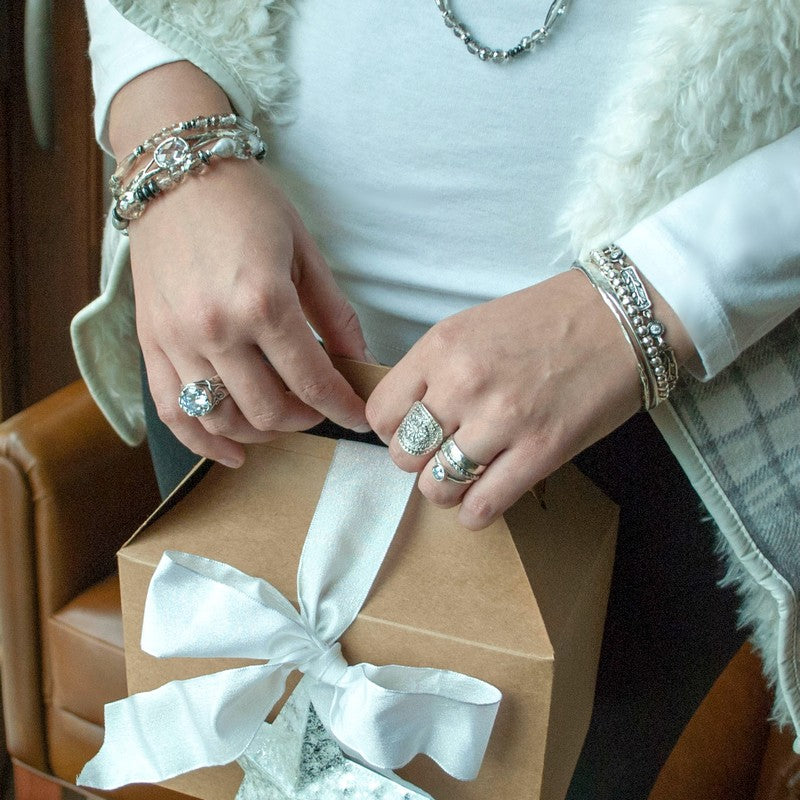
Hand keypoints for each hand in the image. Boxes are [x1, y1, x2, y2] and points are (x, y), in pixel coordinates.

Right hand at [131, 158, 371, 466]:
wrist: (174, 171)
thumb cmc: (246, 203)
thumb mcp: (305, 250)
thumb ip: (335, 313)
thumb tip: (360, 361)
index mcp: (264, 301)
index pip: (312, 380)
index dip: (343, 407)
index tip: (360, 417)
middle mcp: (217, 329)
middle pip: (270, 410)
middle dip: (306, 420)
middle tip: (321, 408)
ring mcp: (177, 340)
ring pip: (223, 420)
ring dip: (263, 433)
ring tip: (283, 420)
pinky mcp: (151, 343)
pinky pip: (173, 412)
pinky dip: (203, 442)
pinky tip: (232, 454)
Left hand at [365, 269, 651, 528]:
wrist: (621, 318)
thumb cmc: (548, 319)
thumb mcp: (473, 327)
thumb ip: (436, 370)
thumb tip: (411, 417)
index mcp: (442, 347)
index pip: (382, 414)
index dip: (395, 430)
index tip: (416, 430)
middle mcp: (464, 384)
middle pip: (404, 456)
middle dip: (420, 461)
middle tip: (443, 452)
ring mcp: (502, 420)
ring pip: (436, 488)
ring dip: (447, 489)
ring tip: (467, 474)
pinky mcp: (540, 452)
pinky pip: (481, 508)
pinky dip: (476, 511)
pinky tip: (487, 494)